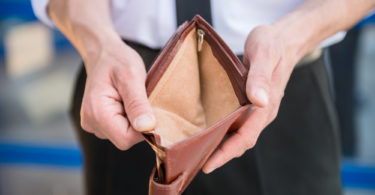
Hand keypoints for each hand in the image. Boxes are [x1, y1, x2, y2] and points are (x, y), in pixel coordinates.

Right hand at [80, 38, 155, 149]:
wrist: (103, 53)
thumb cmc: (117, 60)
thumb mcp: (132, 76)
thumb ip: (138, 103)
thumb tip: (147, 128)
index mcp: (96, 112)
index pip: (126, 138)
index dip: (142, 128)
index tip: (147, 106)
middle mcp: (91, 123)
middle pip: (125, 139)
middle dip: (137, 122)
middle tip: (137, 98)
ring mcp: (94, 124)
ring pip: (124, 135)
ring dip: (133, 119)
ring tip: (129, 97)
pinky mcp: (99, 123)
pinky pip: (120, 129)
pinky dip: (128, 118)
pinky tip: (126, 102)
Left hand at [203, 25, 300, 172]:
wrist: (283, 40)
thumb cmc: (272, 44)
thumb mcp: (265, 54)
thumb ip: (260, 77)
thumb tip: (259, 100)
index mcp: (265, 106)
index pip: (246, 137)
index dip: (226, 153)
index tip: (208, 165)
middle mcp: (262, 112)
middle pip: (241, 141)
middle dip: (220, 154)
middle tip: (194, 161)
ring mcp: (257, 109)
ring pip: (238, 134)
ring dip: (221, 145)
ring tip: (198, 152)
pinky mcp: (251, 103)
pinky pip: (237, 123)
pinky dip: (224, 131)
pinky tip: (209, 131)